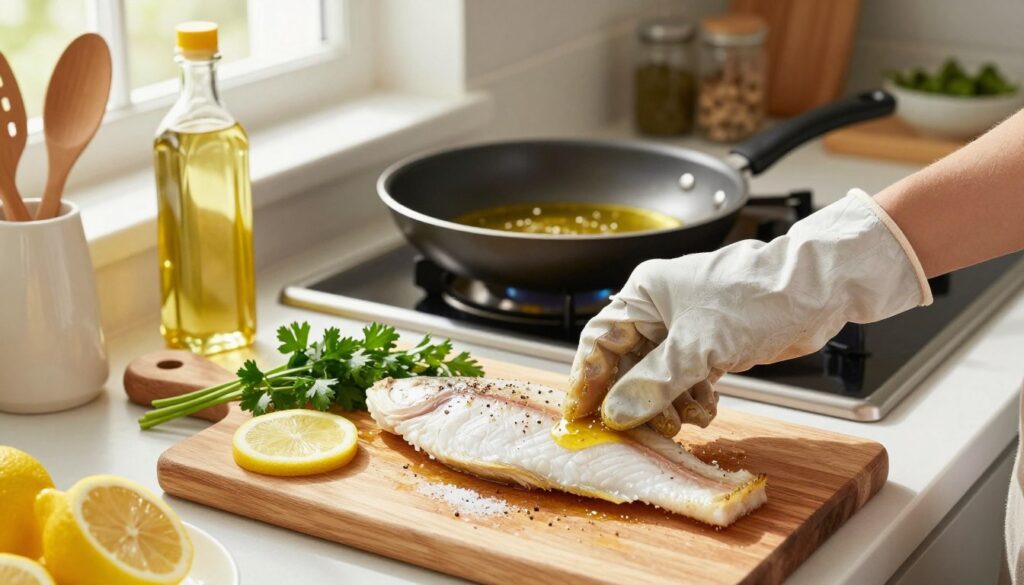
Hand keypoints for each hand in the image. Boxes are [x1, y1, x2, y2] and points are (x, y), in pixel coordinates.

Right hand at [563, 190, 931, 435]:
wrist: (816, 293)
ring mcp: (686, 330)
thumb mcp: (698, 347)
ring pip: (657, 379)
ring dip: (666, 406)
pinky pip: (684, 383)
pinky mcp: (710, 348)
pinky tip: (705, 410)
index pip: (600, 339)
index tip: (581, 415)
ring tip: (682, 422)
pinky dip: (691, 401)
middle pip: (626, 364)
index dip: (588, 379)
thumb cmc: (757, 298)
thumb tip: (616, 413)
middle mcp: (659, 311)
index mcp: (645, 294)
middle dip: (633, 400)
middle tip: (636, 431)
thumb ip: (653, 383)